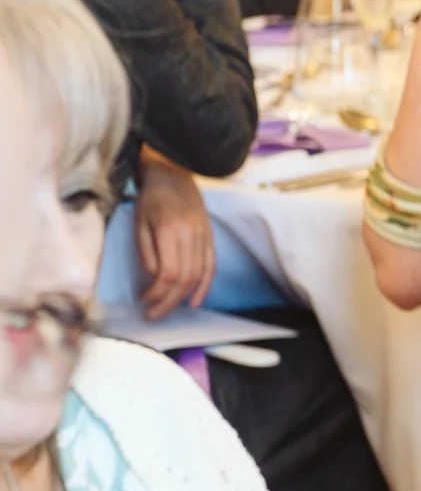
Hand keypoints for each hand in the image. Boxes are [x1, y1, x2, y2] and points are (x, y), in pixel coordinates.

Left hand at [133, 153, 215, 317]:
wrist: (174, 176)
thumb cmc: (150, 200)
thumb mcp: (138, 223)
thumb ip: (146, 252)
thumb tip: (152, 279)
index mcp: (170, 230)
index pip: (168, 271)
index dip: (157, 291)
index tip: (143, 300)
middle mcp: (192, 235)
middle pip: (185, 278)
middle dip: (168, 302)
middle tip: (152, 315)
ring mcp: (205, 236)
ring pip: (199, 275)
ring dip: (183, 297)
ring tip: (167, 309)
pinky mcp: (210, 238)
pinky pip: (211, 266)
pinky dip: (204, 286)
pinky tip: (194, 301)